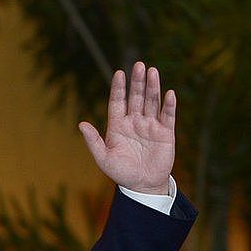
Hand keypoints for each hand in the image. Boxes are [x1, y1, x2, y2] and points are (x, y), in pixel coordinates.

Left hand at [78, 62, 175, 194]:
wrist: (141, 185)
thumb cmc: (120, 172)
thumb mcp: (103, 157)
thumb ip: (93, 140)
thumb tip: (81, 124)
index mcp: (117, 125)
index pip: (118, 102)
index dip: (119, 88)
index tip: (119, 73)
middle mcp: (134, 121)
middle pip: (136, 97)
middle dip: (137, 82)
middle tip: (139, 64)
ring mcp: (150, 126)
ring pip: (152, 102)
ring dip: (152, 87)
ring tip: (152, 71)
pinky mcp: (165, 133)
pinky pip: (168, 116)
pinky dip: (168, 105)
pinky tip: (169, 93)